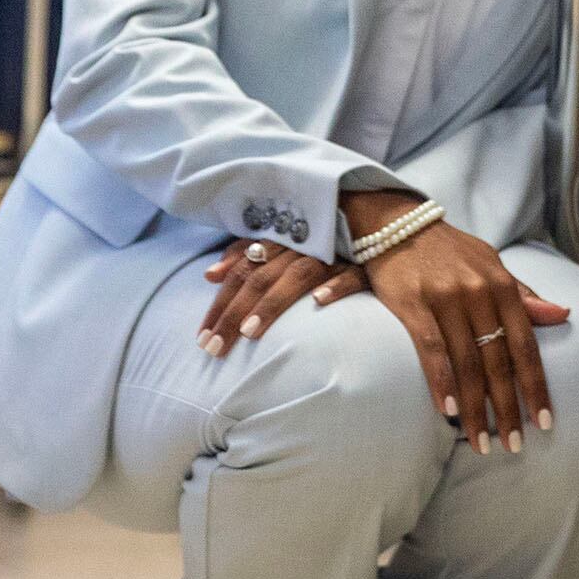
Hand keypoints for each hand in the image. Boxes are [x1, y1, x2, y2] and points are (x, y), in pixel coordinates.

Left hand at [198, 240, 360, 353]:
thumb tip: (209, 275)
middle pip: (260, 278)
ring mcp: (334, 254)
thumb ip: (246, 256)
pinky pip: (351, 275)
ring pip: (297, 276)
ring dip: (273, 303)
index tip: (202, 334)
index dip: (221, 301)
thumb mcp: (281, 248)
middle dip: (234, 313)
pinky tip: (319, 302)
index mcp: (281, 240)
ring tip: (249, 333)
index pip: (242, 270)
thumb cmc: (319, 243)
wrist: (376, 230)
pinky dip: (335, 286)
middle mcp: (303, 245)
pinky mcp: (365, 266)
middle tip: (213, 348)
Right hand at [344, 191, 570, 455]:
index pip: (526, 345)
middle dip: (508, 407)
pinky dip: (441, 383)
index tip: (545, 422)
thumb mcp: (493, 265)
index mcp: (503, 285)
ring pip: (467, 363)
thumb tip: (563, 314)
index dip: (536, 386)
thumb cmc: (451, 251)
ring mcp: (446, 299)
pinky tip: (448, 411)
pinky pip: (432, 350)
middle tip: (514, 445)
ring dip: (475, 408)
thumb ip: (524, 293)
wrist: (399, 222)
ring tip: (481, 441)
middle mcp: (478, 293)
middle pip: (499, 361)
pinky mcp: (413, 304)